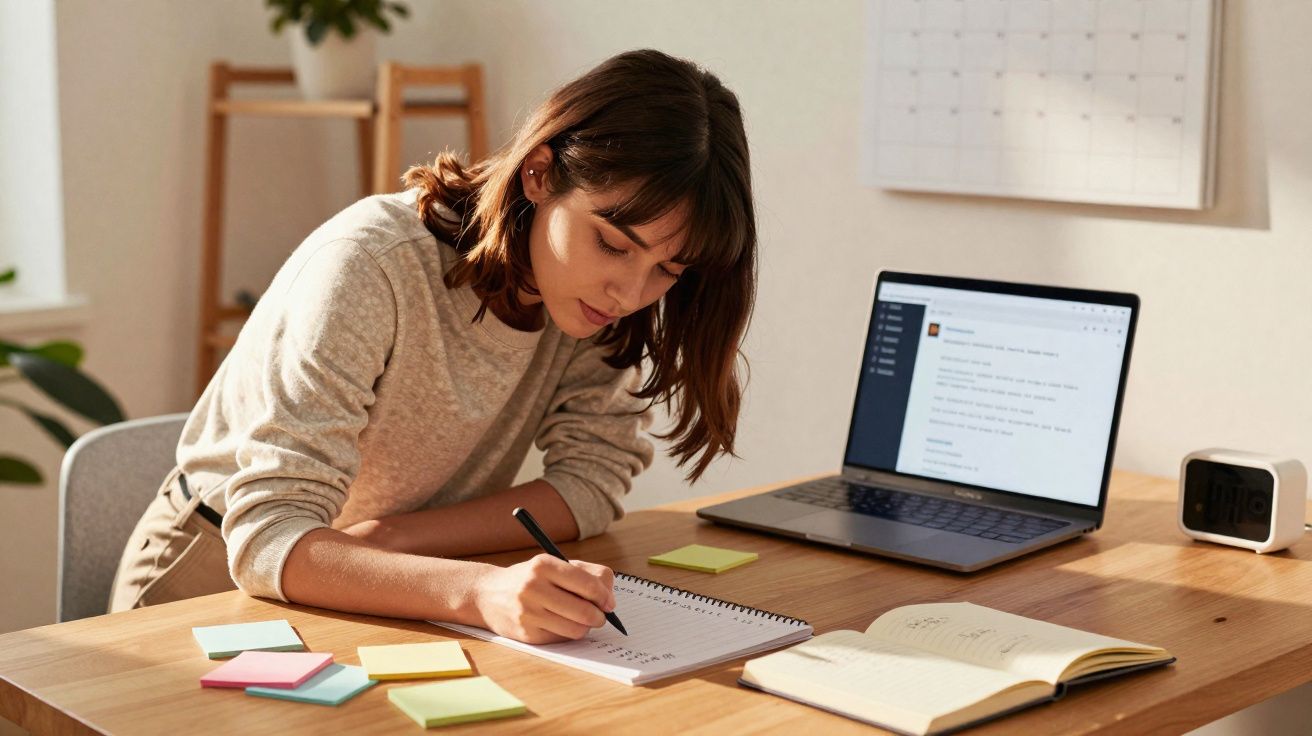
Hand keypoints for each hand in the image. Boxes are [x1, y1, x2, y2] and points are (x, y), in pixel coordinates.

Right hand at [473, 554, 615, 643]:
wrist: (487, 594)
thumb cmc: (530, 578)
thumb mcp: (554, 565)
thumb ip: (587, 574)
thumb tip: (609, 600)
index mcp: (544, 565)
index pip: (588, 584)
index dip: (604, 596)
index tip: (609, 603)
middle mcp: (533, 588)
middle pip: (585, 611)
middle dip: (599, 616)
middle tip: (599, 615)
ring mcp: (528, 613)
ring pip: (576, 629)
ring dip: (585, 627)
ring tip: (580, 619)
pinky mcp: (526, 635)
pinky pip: (561, 639)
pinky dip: (567, 633)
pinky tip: (560, 624)